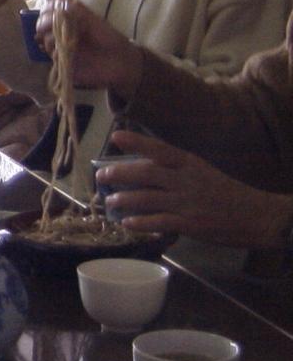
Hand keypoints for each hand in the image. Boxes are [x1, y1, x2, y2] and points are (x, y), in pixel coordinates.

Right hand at [37, 0, 142, 97]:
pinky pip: (52, 56)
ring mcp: (60, 48)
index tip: (50, 10)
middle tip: (53, 25)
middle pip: (42, 26)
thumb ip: (73, 6)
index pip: (47, 11)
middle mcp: (61, 33)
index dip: (46, 10)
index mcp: (67, 21)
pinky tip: (62, 50)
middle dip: (45, 23)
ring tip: (63, 39)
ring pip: (45, 40)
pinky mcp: (62, 62)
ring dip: (51, 38)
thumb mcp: (91, 17)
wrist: (118, 59)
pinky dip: (55, 52)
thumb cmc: (107, 36)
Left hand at [97, 131, 292, 248]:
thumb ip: (176, 170)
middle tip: (102, 175)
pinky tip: (127, 223)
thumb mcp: (203, 172)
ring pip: (147, 198)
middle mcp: (187, 180)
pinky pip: (159, 222)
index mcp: (191, 164)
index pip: (160, 149)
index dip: (137, 142)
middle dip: (120, 173)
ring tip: (109, 201)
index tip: (116, 136)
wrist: (258, 216)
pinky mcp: (190, 224)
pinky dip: (140, 223)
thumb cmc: (227, 193)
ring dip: (123, 200)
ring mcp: (188, 203)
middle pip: (146, 173)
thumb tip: (144, 167)